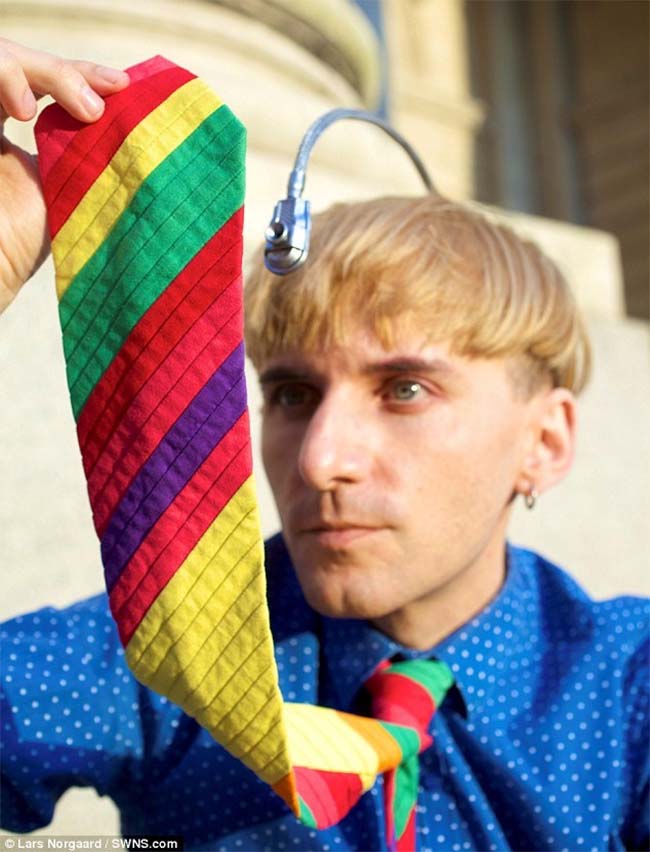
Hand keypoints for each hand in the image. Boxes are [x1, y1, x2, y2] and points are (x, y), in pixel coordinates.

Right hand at [0, 38, 129, 313]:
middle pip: (27, 63)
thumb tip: (152, 135)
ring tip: (76, 110)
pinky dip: (4, 77)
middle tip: (103, 102)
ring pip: (4, 58)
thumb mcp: (73, 188)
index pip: (50, 81)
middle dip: (68, 72)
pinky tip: (24, 110)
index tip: (123, 87)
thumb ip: (94, 155)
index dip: (84, 75)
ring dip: (44, 72)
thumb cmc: (30, 240)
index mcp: (19, 127)